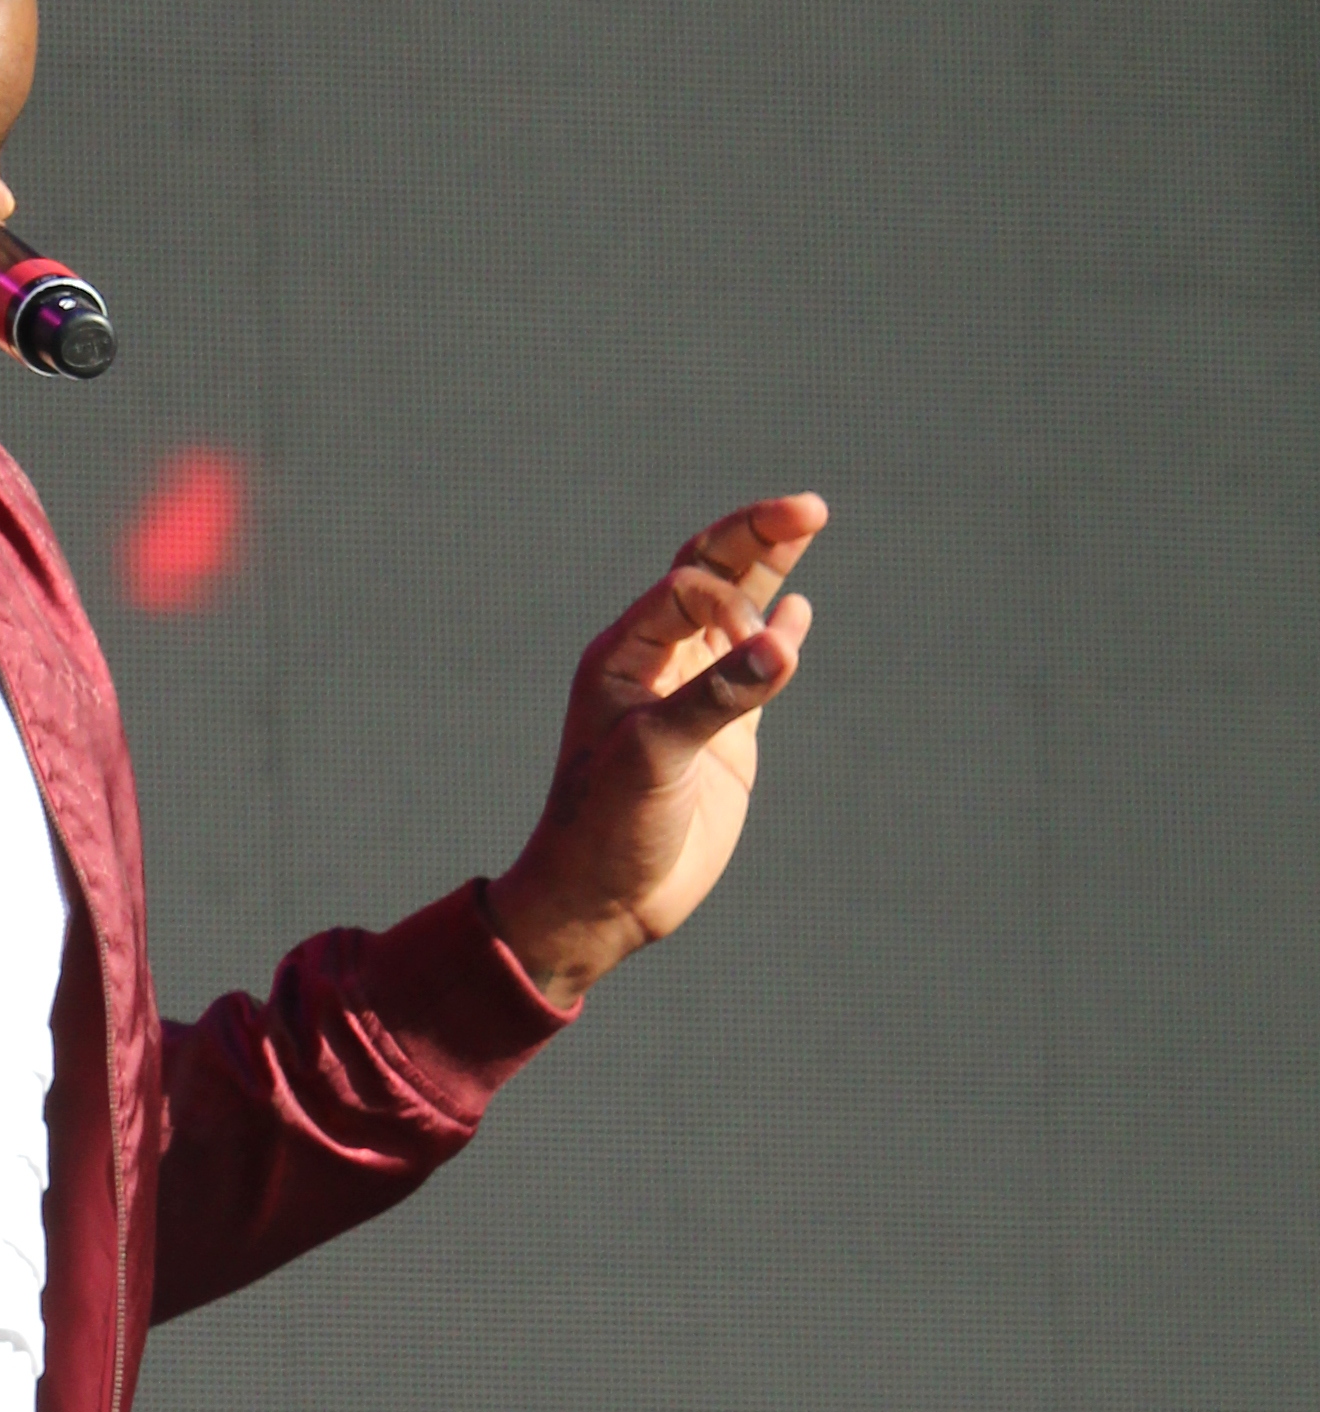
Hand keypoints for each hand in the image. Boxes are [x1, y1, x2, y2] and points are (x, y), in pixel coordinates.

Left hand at [487, 494, 826, 1008]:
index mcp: (622, 658)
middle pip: (709, 575)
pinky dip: (778, 634)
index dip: (729, 598)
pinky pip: (753, 668)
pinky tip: (797, 607)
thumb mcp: (652, 758)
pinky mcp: (722, 735)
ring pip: (736, 613)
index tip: (755, 651)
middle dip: (754, 536)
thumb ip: (715, 698)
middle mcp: (656, 665)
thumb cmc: (606, 831)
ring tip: (807, 520)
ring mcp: (692, 696)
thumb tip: (781, 642)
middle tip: (808, 507)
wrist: (603, 903)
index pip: (687, 588)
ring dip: (769, 569)